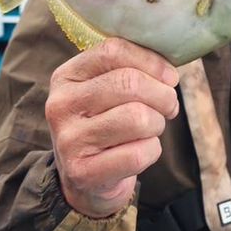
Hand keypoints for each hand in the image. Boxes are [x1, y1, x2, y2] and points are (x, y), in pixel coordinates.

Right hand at [45, 38, 179, 218]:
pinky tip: (142, 151)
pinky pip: (139, 153)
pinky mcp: (83, 172)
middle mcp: (61, 105)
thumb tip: (169, 72)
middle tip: (169, 106)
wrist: (86, 179)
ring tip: (150, 129)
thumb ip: (130, 69)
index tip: (169, 77)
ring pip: (138, 118)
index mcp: (66, 76)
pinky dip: (152, 151)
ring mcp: (69, 140)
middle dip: (162, 95)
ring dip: (157, 124)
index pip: (113, 51)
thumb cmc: (106, 124)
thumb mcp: (106, 91)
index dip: (151, 61)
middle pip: (129, 83)